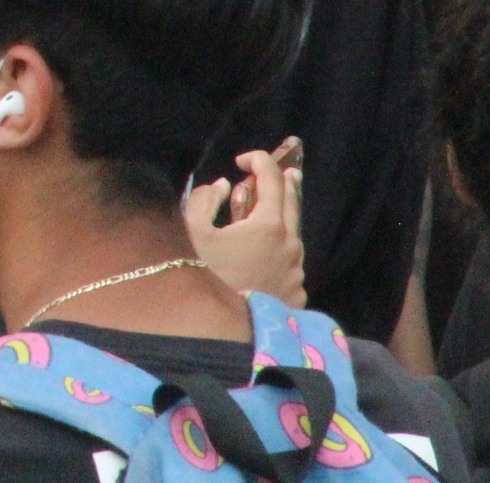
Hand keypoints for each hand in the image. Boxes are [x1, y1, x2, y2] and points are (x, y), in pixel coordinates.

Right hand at [187, 146, 306, 305]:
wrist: (223, 331)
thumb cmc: (205, 276)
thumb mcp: (193, 231)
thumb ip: (204, 199)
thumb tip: (222, 186)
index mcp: (269, 225)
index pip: (272, 177)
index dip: (258, 159)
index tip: (240, 160)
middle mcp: (291, 245)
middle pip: (292, 201)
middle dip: (282, 181)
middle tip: (275, 171)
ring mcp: (297, 271)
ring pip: (293, 234)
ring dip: (280, 218)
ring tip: (264, 214)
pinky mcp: (297, 293)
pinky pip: (290, 262)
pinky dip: (280, 249)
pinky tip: (264, 254)